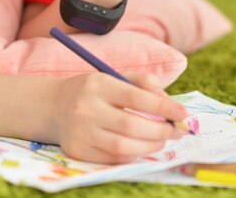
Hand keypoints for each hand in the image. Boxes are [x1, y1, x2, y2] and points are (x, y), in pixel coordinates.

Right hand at [49, 71, 187, 163]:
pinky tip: (142, 147)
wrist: (53, 106)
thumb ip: (141, 83)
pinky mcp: (78, 152)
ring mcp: (81, 132)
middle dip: (160, 130)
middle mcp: (87, 108)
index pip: (135, 96)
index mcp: (98, 84)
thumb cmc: (91, 90)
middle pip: (131, 125)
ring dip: (150, 145)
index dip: (163, 106)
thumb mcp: (112, 76)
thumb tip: (168, 101)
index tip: (182, 113)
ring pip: (123, 146)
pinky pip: (112, 159)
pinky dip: (133, 154)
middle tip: (176, 131)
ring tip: (162, 140)